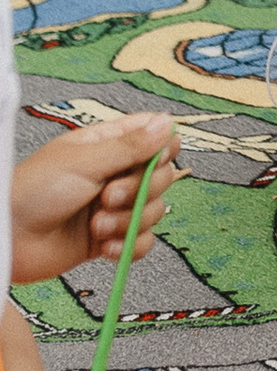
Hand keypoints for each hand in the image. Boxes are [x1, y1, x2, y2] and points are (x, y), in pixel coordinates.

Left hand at [13, 113, 173, 284]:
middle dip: (140, 191)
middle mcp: (114, 174)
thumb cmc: (32, 192)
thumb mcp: (83, 162)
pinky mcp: (108, 238)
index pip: (155, 137)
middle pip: (161, 177)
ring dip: (127, 222)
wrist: (7, 240)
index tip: (152, 160)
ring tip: (96, 226)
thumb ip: (130, 146)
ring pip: (154, 211)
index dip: (162, 149)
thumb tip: (166, 124)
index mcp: (107, 145)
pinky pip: (141, 243)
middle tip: (106, 197)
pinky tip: (103, 246)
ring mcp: (112, 208)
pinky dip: (127, 247)